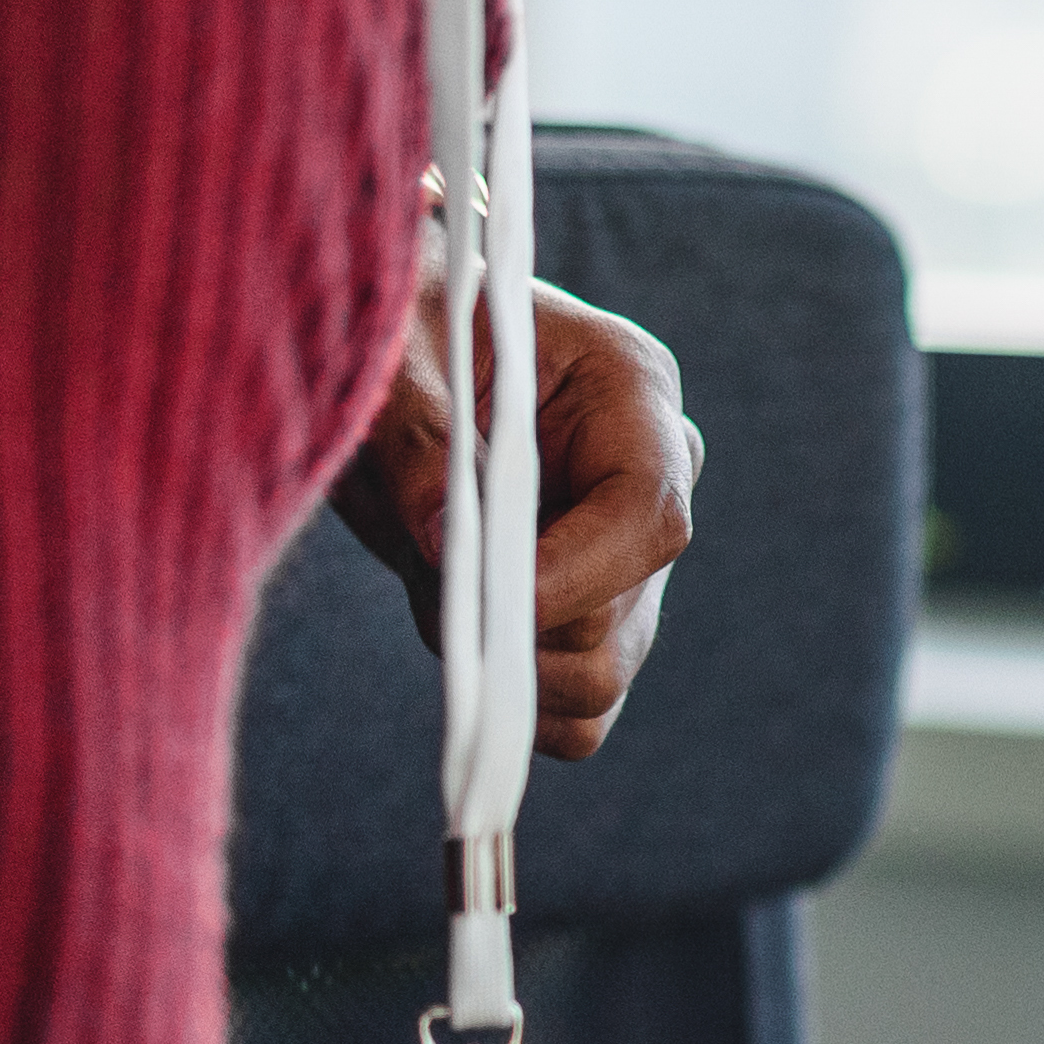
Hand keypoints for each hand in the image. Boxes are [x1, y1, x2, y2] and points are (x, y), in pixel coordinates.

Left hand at [328, 275, 697, 758]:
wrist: (394, 354)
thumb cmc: (398, 329)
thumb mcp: (390, 360)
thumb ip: (413, 442)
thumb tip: (444, 547)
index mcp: (630, 393)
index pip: (647, 513)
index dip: (573, 572)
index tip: (472, 585)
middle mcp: (653, 481)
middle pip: (620, 617)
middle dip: (512, 624)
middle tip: (421, 568)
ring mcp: (629, 560)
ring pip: (598, 678)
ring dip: (499, 662)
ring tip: (432, 582)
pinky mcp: (595, 617)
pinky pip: (579, 714)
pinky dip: (510, 701)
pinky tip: (457, 628)